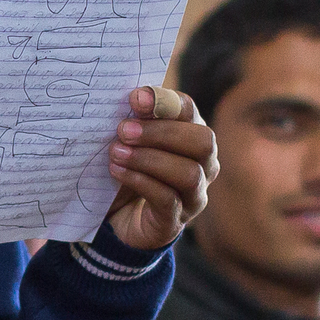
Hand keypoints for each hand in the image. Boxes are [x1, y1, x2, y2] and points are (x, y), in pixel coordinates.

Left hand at [104, 86, 216, 250]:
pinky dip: (141, 181)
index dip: (164, 101)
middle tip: (123, 130)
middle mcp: (204, 165)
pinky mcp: (174, 221)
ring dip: (149, 159)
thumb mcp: (127, 142)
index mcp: (191, 134)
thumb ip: (133, 120)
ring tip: (116, 153)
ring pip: (189, 173)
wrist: (116, 218)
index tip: (135, 99)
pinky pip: (167, 199)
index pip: (189, 110)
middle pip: (203, 141)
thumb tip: (132, 97)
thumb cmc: (128, 169)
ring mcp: (193, 196)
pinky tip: (117, 171)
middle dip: (161, 132)